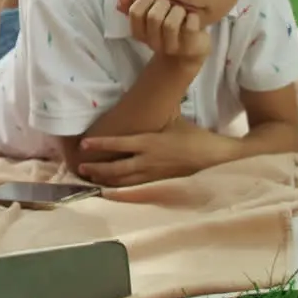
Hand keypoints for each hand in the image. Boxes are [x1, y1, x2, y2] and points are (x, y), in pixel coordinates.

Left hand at [75, 123, 240, 186]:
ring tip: (91, 179)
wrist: (215, 158)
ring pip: (124, 181)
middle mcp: (148, 161)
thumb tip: (141, 105)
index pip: (119, 143)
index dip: (100, 144)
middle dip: (97, 168)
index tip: (84, 144)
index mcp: (150, 143)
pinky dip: (121, 190)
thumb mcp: (173, 122)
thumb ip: (155, 118)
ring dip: (106, 180)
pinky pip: (136, 189)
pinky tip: (111, 191)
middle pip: (116, 168)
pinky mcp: (160, 185)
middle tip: (81, 167)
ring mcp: (153, 175)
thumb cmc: (194, 137)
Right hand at [117, 0, 210, 66]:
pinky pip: (189, 28)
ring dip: (177, 10)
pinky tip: (192, 16)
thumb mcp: (148, 18)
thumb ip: (131, 6)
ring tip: (180, 9)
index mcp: (140, 33)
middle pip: (153, 17)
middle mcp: (153, 42)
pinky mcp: (190, 47)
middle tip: (169, 2)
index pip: (135, 12)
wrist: (187, 54)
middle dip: (163, 2)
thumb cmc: (167, 29)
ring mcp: (172, 47)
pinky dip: (192, 17)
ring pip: (170, 24)